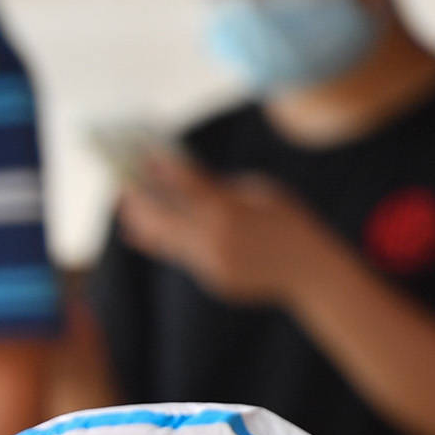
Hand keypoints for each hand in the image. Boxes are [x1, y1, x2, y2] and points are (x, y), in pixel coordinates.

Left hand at [113, 151, 328, 306]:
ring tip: (133, 206)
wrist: (311, 270)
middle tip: (123, 186)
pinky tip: (166, 226)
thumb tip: (181, 178)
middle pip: (156, 219)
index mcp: (228, 211)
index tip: (142, 155)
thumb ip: (219, 187)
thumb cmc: (288, 220)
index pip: (182, 184)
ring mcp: (211, 264)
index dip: (159, 168)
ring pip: (165, 242)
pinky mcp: (212, 279)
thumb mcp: (259, 191)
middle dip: (136, 201)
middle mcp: (213, 240)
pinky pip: (187, 256)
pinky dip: (177, 239)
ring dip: (147, 222)